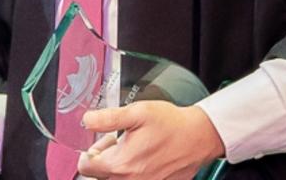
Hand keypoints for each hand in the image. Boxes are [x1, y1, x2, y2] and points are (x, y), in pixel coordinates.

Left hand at [77, 101, 224, 179]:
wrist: (199, 137)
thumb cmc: (171, 124)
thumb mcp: (137, 113)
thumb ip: (108, 118)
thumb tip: (87, 121)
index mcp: (121, 164)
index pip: (86, 166)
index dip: (91, 150)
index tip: (104, 140)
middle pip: (100, 175)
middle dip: (104, 158)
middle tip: (119, 141)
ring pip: (116, 179)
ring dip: (119, 166)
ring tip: (134, 149)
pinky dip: (135, 172)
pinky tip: (145, 157)